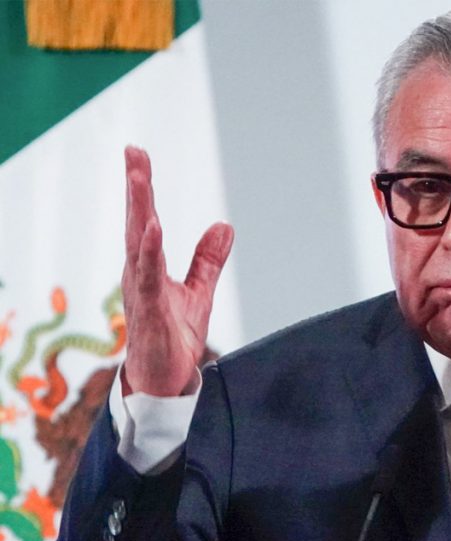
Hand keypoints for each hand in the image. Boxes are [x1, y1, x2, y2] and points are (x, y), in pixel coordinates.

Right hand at [121, 146, 233, 396]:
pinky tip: (154, 228)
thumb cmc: (173, 339)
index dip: (142, 190)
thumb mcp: (198, 293)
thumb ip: (207, 260)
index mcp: (148, 267)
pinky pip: (147, 278)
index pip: (145, 221)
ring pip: (138, 244)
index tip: (138, 156)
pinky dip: (150, 252)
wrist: (164, 384)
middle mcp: (139, 274)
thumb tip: (223, 226)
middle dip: (136, 188)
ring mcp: (141, 292)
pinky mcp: (148, 312)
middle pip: (137, 223)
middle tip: (134, 151)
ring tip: (140, 178)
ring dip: (140, 210)